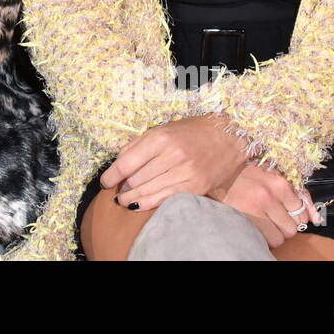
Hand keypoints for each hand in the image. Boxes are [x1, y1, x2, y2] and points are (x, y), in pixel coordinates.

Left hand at [102, 113, 251, 210]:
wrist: (228, 137)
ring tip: (123, 200)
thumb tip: (118, 163)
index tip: (105, 181)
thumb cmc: (191, 131)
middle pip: (136, 180)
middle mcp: (173, 156)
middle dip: (122, 187)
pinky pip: (165, 200)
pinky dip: (148, 204)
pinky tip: (138, 204)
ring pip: (149, 193)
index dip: (111, 175)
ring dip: (131, 199)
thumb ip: (138, 144)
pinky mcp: (196, 187)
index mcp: (161, 138)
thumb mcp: (162, 129)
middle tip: (117, 189)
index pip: (127, 162)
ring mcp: (186, 173)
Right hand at [213, 162, 319, 248]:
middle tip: (272, 217)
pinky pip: (267, 240)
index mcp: (279, 182)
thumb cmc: (246, 174)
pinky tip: (255, 225)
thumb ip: (298, 194)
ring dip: (275, 233)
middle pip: (293, 227)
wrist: (215, 172)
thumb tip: (315, 218)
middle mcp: (269, 195)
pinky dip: (263, 237)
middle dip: (285, 226)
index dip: (294, 215)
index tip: (284, 212)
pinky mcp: (244, 219)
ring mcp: (256, 208)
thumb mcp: (273, 175)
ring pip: (281, 237)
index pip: (302, 213)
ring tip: (263, 222)